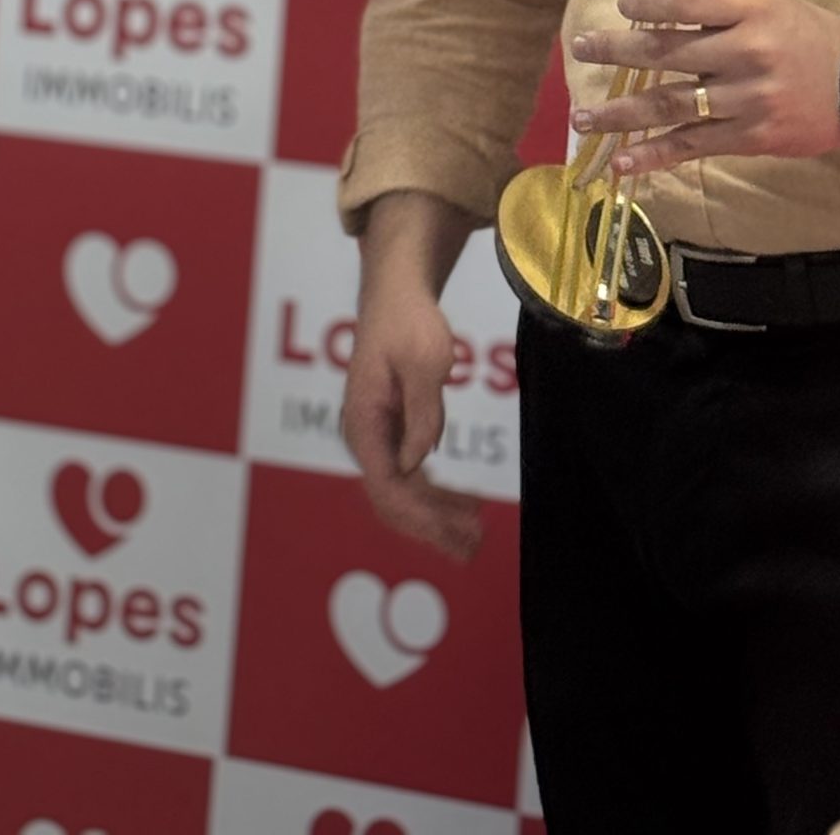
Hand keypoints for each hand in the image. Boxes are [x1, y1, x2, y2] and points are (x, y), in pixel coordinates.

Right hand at [341, 275, 483, 563]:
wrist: (396, 292)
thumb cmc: (408, 321)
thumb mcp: (424, 361)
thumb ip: (423, 411)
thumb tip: (418, 463)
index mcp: (364, 421)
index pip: (387, 485)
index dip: (421, 515)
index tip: (456, 531)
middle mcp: (364, 435)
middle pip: (393, 499)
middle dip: (431, 528)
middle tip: (474, 548)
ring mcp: (378, 435)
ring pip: (403, 493)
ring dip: (436, 517)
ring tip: (475, 537)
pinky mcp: (392, 430)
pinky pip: (410, 475)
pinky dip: (436, 494)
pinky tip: (465, 503)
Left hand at [567, 0, 839, 176]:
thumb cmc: (792, 27)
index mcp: (750, 7)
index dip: (649, 0)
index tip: (621, 5)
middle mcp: (749, 51)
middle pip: (671, 50)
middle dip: (617, 50)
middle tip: (579, 47)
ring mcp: (750, 99)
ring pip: (673, 104)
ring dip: (621, 114)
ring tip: (581, 118)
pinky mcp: (751, 138)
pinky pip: (693, 145)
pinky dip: (654, 156)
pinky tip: (621, 163)